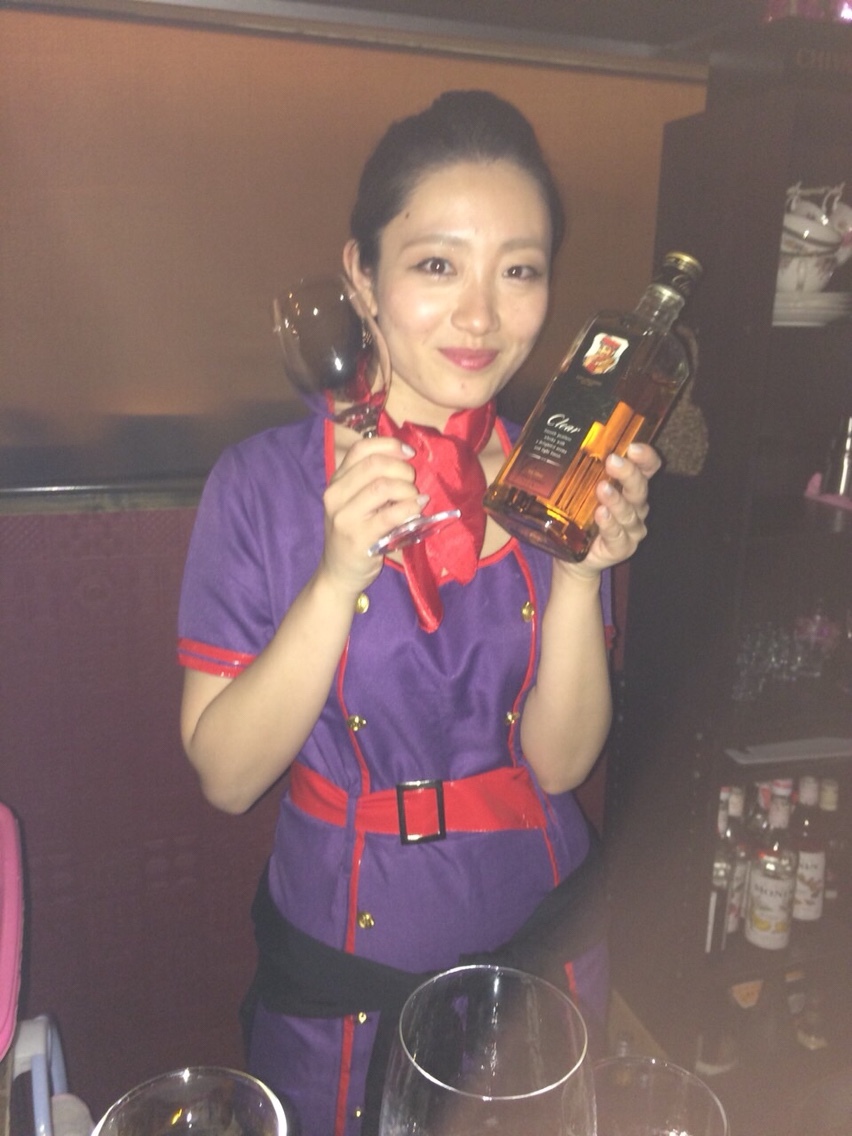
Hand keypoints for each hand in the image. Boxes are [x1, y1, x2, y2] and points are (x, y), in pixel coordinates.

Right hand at [320, 435, 423, 590]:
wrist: (338, 574)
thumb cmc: (353, 535)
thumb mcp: (354, 503)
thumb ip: (371, 481)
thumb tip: (406, 459)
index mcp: (336, 481)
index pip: (361, 449)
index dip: (389, 445)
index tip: (409, 453)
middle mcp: (335, 495)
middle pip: (375, 464)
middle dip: (402, 469)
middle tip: (413, 483)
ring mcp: (345, 517)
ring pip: (383, 486)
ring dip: (407, 490)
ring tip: (415, 500)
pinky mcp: (359, 538)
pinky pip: (391, 514)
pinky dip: (410, 507)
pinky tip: (417, 509)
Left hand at [559, 443, 661, 577]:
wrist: (574, 556)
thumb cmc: (580, 516)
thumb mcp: (580, 489)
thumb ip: (581, 470)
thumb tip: (565, 441)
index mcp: (630, 487)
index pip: (648, 468)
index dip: (646, 457)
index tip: (633, 447)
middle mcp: (636, 506)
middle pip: (640, 487)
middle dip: (628, 473)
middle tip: (612, 462)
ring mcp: (631, 529)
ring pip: (629, 512)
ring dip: (616, 499)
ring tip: (602, 489)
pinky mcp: (622, 548)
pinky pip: (618, 535)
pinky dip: (610, 524)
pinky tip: (601, 515)